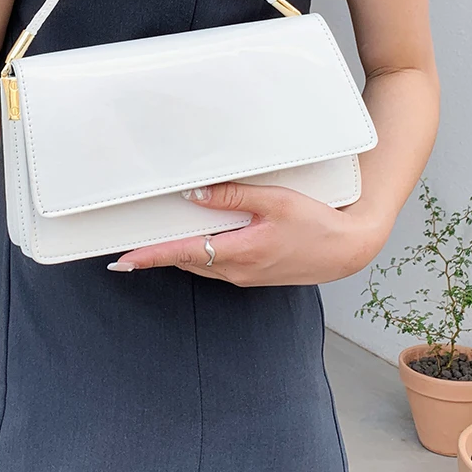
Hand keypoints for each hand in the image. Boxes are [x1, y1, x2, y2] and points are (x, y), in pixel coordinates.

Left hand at [108, 184, 387, 286]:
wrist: (347, 249)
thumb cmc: (318, 223)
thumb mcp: (276, 201)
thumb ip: (233, 196)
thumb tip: (195, 195)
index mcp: (241, 252)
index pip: (183, 253)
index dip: (150, 256)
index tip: (124, 261)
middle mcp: (238, 270)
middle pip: (185, 261)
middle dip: (157, 255)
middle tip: (129, 250)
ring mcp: (245, 276)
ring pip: (199, 265)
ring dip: (177, 255)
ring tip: (153, 246)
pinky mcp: (253, 275)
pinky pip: (215, 267)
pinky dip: (197, 256)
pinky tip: (193, 243)